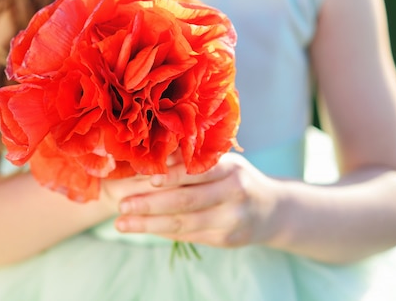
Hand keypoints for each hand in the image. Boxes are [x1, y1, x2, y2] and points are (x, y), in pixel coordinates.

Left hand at [113, 152, 280, 247]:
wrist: (272, 210)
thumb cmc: (236, 177)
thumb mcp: (223, 162)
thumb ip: (193, 160)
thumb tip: (154, 155)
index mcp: (231, 168)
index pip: (197, 171)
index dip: (171, 174)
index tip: (146, 178)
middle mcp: (234, 194)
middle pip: (186, 201)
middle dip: (150, 204)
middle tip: (122, 205)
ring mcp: (231, 220)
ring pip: (184, 224)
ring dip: (149, 225)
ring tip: (122, 223)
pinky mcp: (226, 240)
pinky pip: (189, 236)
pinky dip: (163, 232)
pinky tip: (144, 228)